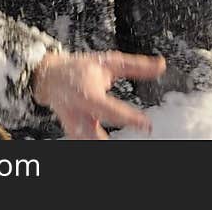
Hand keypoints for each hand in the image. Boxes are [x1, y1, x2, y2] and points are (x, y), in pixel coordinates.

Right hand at [30, 50, 165, 139]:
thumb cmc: (80, 68)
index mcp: (88, 94)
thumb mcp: (108, 62)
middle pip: (94, 137)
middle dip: (110, 145)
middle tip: (135, 143)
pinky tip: (112, 145)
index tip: (148, 125)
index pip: (110, 110)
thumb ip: (136, 66)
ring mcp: (74, 127)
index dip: (129, 118)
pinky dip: (96, 145)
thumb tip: (161, 66)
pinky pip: (85, 144)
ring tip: (124, 148)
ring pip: (87, 143)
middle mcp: (79, 114)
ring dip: (103, 146)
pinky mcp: (74, 134)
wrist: (50, 77)